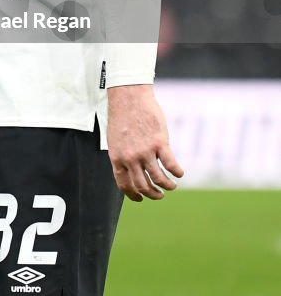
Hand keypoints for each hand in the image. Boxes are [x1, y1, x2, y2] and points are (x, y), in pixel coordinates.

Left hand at [106, 84, 183, 201]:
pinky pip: (171, 165)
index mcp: (117, 157)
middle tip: (159, 195)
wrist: (128, 96)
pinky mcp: (159, 143)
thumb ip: (122, 154)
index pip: (125, 185)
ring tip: (171, 186)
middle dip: (153, 194)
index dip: (134, 195)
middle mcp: (130, 158)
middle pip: (143, 186)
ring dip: (167, 186)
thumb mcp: (115, 139)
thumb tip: (129, 169)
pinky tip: (180, 173)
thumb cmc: (122, 115)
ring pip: (158, 179)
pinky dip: (177, 172)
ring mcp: (145, 151)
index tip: (141, 199)